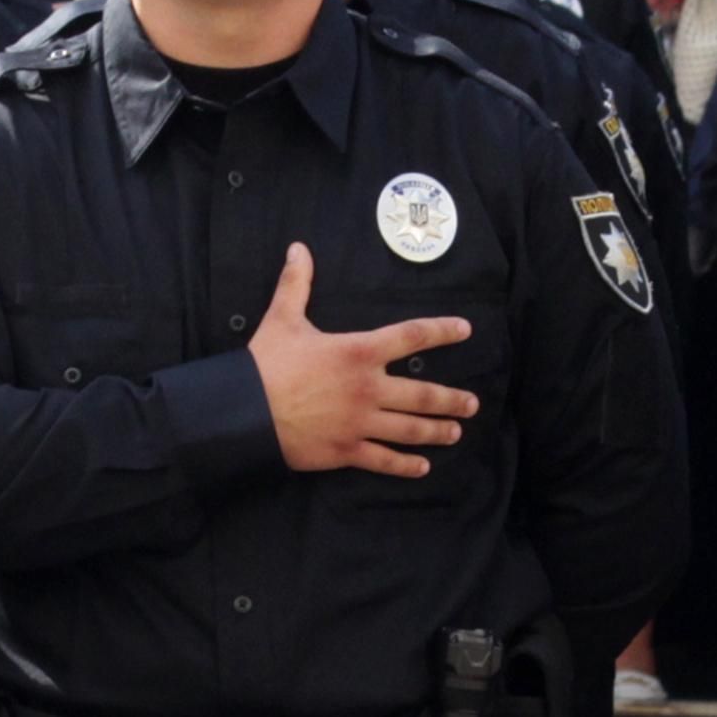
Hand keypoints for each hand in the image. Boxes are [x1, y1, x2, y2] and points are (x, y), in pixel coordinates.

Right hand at [249, 243, 476, 475]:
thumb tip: (298, 248)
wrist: (245, 411)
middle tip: (471, 403)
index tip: (465, 330)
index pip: (412, 336)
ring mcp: (360, 422)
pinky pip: (384, 460)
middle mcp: (368, 388)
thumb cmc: (266, 364)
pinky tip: (422, 468)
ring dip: (437, 431)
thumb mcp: (282, 318)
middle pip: (423, 395)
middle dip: (452, 400)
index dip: (442, 331)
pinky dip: (405, 466)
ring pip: (410, 429)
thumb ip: (296, 284)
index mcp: (359, 352)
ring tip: (455, 432)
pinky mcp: (346, 450)